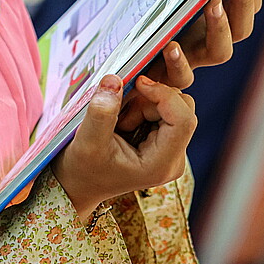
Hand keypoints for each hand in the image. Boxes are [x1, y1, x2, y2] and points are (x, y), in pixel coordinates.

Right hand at [53, 44, 196, 220]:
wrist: (79, 184)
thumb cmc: (82, 169)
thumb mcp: (87, 141)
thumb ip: (101, 112)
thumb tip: (114, 80)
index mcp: (161, 164)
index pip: (183, 120)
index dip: (164, 95)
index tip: (137, 82)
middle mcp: (173, 158)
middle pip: (182, 109)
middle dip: (150, 101)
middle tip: (120, 114)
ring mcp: (170, 150)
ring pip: (172, 106)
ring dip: (143, 104)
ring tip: (118, 123)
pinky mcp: (164, 142)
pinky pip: (163, 111)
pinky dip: (142, 107)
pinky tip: (123, 123)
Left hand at [145, 0, 263, 87]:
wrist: (126, 58)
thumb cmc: (147, 19)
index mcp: (217, 20)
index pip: (247, 6)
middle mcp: (212, 41)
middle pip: (241, 28)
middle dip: (243, 0)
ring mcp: (194, 59)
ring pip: (220, 51)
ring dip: (220, 26)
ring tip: (213, 3)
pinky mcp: (170, 77)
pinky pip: (182, 76)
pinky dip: (178, 62)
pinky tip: (171, 45)